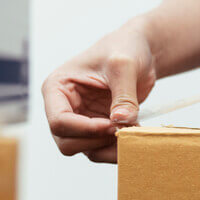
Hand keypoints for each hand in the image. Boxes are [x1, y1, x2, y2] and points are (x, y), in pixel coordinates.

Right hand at [42, 19, 156, 162]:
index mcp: (58, 88)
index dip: (85, 129)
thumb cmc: (125, 49)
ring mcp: (81, 119)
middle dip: (96, 141)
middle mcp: (64, 107)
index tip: (112, 124)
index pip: (59, 121)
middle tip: (124, 129)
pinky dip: (119, 147)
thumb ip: (123, 94)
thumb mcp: (124, 65)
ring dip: (110, 148)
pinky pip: (103, 148)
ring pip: (85, 150)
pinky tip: (136, 134)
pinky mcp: (99, 127)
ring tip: (134, 132)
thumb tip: (121, 121)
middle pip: (67, 142)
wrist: (141, 52)